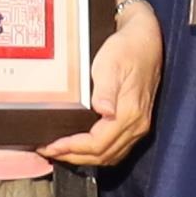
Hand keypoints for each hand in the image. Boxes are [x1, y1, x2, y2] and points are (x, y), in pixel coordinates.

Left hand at [43, 0, 162, 170]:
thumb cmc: (127, 48)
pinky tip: (82, 146)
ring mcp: (139, 125)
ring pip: (110, 155)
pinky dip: (97, 153)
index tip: (51, 146)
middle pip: (103, 155)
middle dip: (73, 156)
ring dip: (84, 158)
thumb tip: (104, 111)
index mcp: (130, 112)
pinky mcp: (137, 121)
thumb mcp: (111, 64)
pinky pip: (116, 148)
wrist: (146, 38)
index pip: (97, 144)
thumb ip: (106, 90)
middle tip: (49, 151)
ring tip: (61, 151)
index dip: (71, 148)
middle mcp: (137, 124)